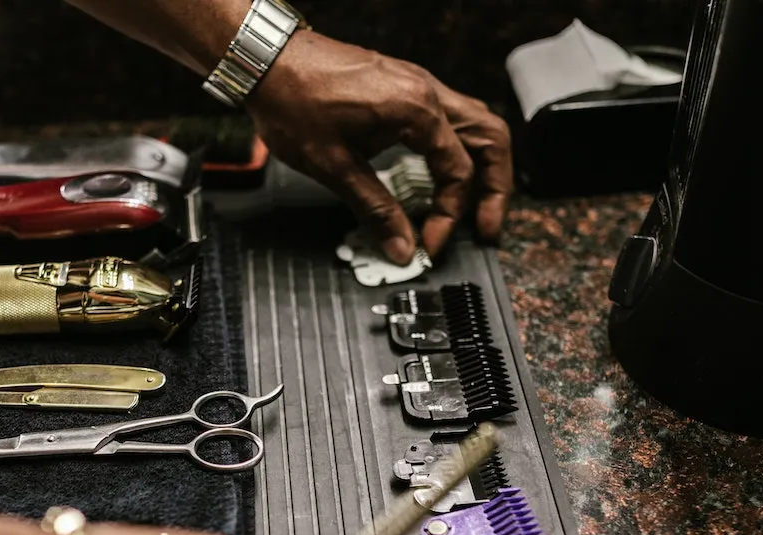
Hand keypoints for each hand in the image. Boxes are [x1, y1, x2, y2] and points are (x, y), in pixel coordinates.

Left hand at [246, 31, 512, 263]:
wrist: (267, 60)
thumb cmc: (294, 102)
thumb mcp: (335, 168)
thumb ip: (376, 209)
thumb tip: (402, 246)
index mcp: (417, 110)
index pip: (458, 172)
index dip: (449, 215)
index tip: (430, 243)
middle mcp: (427, 91)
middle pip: (490, 139)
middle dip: (495, 187)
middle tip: (486, 227)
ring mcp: (417, 85)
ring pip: (476, 123)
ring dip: (481, 165)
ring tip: (473, 204)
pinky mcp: (402, 86)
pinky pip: (449, 117)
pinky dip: (456, 148)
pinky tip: (440, 172)